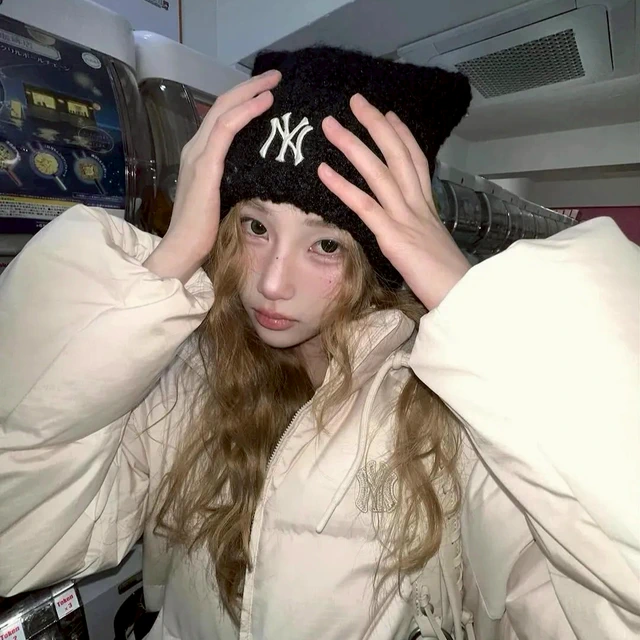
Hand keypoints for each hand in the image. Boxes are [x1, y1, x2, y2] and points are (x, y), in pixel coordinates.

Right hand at [144, 70, 281, 281]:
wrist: (183, 247)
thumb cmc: (203, 230)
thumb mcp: (221, 196)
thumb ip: (231, 178)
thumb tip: (255, 171)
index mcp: (199, 155)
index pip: (220, 117)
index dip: (242, 99)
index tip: (266, 91)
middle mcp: (195, 148)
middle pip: (222, 105)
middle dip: (249, 87)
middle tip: (274, 76)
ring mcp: (197, 154)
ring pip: (224, 110)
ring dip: (250, 92)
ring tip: (274, 83)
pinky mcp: (205, 166)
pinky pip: (226, 129)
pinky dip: (246, 112)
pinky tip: (264, 103)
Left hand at [318, 94, 469, 309]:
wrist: (463, 296)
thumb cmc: (448, 280)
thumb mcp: (434, 248)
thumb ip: (419, 232)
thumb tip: (408, 231)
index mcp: (428, 208)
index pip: (417, 161)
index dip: (402, 135)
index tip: (389, 114)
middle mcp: (418, 205)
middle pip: (398, 154)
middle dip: (375, 124)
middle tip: (356, 100)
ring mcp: (406, 218)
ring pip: (378, 171)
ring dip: (352, 144)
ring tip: (330, 125)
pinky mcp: (394, 237)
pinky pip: (364, 205)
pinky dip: (342, 185)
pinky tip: (322, 171)